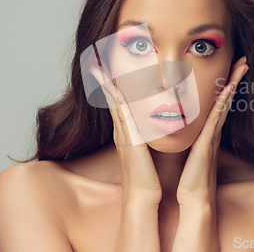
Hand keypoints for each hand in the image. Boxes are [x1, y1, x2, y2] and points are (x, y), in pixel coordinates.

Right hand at [89, 66, 161, 204]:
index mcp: (127, 131)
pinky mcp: (125, 135)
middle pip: (111, 98)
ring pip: (112, 101)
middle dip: (104, 79)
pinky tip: (108, 81)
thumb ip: (149, 138)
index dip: (113, 86)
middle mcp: (121, 129)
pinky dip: (112, 95)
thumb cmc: (148, 173)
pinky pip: (118, 109)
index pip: (119, 103)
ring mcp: (121, 131)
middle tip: (96, 61)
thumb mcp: (148, 149)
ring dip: (105, 83)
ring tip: (96, 65)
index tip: (108, 69)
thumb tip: (156, 127)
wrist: (143, 192)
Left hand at [176, 56, 248, 206]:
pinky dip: (224, 101)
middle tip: (242, 60)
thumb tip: (180, 125)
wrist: (195, 197)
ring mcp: (214, 135)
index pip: (218, 103)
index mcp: (208, 132)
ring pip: (225, 103)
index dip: (225, 86)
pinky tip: (229, 88)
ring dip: (233, 84)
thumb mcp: (190, 151)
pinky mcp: (209, 141)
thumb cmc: (191, 177)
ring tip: (241, 66)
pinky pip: (218, 117)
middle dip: (234, 79)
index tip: (230, 69)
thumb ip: (190, 139)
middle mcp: (214, 130)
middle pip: (226, 99)